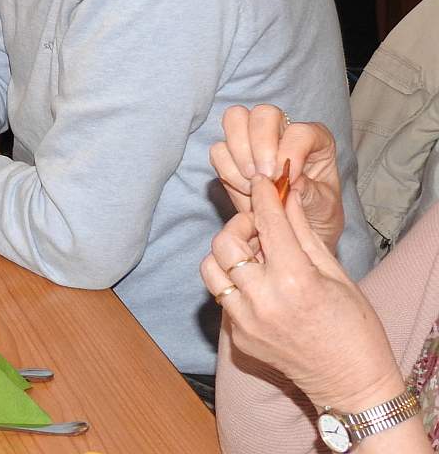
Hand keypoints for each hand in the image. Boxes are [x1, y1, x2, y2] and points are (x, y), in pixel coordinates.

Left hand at [200, 176, 403, 414]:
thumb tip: (288, 195)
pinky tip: (257, 285)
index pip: (267, 223)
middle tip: (260, 228)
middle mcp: (263, 301)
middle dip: (240, 227)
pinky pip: (222, 297)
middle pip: (224, 243)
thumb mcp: (336, 274)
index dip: (264, 196)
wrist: (352, 384)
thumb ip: (303, 232)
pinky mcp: (238, 337)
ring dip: (228, 256)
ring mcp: (245, 322)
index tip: (264, 182)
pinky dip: (234, 284)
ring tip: (254, 256)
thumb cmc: (354, 328)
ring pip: (211, 269)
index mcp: (294, 281)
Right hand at [210, 104, 343, 251]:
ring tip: (252, 183)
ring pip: (235, 119)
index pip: (300, 131)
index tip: (287, 178)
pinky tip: (244, 189)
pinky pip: (218, 149)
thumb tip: (289, 181)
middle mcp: (282, 130)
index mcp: (314, 139)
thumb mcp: (324, 207)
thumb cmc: (317, 213)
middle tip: (263, 176)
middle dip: (260, 144)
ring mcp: (253, 138)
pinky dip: (227, 170)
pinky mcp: (230, 154)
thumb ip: (310, 193)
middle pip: (264, 114)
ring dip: (240, 154)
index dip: (291, 152)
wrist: (295, 231)